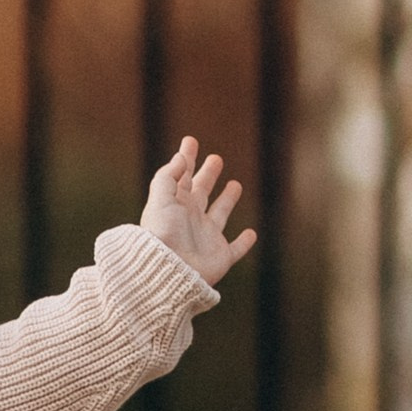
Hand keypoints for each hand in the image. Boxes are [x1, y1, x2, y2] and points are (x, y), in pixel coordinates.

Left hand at [139, 136, 256, 285]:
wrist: (169, 270)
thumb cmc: (162, 234)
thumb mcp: (160, 199)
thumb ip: (168, 176)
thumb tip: (180, 156)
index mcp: (175, 204)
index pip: (181, 175)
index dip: (186, 157)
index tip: (190, 140)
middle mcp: (190, 219)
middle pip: (201, 191)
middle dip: (208, 175)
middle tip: (216, 158)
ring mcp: (206, 238)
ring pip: (219, 215)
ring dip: (227, 200)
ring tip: (235, 185)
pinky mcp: (220, 256)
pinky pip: (235, 249)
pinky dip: (244, 243)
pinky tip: (251, 234)